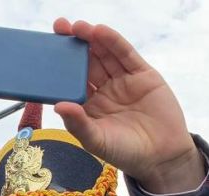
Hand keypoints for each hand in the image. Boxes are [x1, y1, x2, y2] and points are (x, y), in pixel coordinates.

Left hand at [52, 18, 204, 193]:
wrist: (163, 156)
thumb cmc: (126, 153)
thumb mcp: (97, 141)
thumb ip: (78, 124)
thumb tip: (58, 107)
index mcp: (89, 105)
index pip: (70, 81)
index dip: (59, 66)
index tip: (45, 51)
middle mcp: (104, 90)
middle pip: (86, 63)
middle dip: (72, 45)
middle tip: (58, 28)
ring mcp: (123, 80)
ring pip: (104, 55)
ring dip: (91, 39)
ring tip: (77, 27)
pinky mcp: (143, 75)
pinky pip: (126, 55)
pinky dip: (113, 42)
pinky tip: (100, 32)